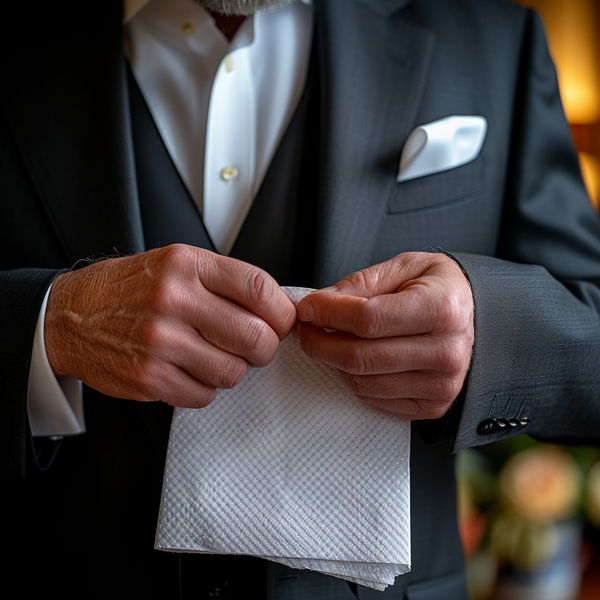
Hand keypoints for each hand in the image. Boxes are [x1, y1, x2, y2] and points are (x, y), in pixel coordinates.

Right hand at [45, 244, 295, 407]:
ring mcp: (160, 342)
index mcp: (187, 265)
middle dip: (265, 348)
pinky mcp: (148, 377)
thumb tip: (276, 308)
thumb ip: (225, 282)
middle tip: (255, 346)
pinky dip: (205, 388)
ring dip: (233, 369)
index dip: (282, 311)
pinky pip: (204, 395)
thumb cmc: (130, 289)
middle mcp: (174, 301)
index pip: (259, 288)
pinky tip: (190, 370)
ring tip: (214, 356)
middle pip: (256, 337)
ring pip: (234, 372)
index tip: (282, 321)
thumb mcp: (176, 264)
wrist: (70, 316)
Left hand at [295, 252, 473, 419]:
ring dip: (333, 362)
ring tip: (330, 340)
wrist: (474, 317)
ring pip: (362, 383)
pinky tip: (354, 359)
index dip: (327, 313)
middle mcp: (447, 352)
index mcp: (441, 309)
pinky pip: (374, 399)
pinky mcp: (432, 406)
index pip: (368, 319)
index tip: (307, 307)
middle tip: (307, 328)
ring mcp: (442, 386)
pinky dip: (353, 379)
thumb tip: (316, 306)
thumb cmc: (438, 288)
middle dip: (319, 343)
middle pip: (361, 357)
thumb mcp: (404, 267)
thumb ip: (360, 283)